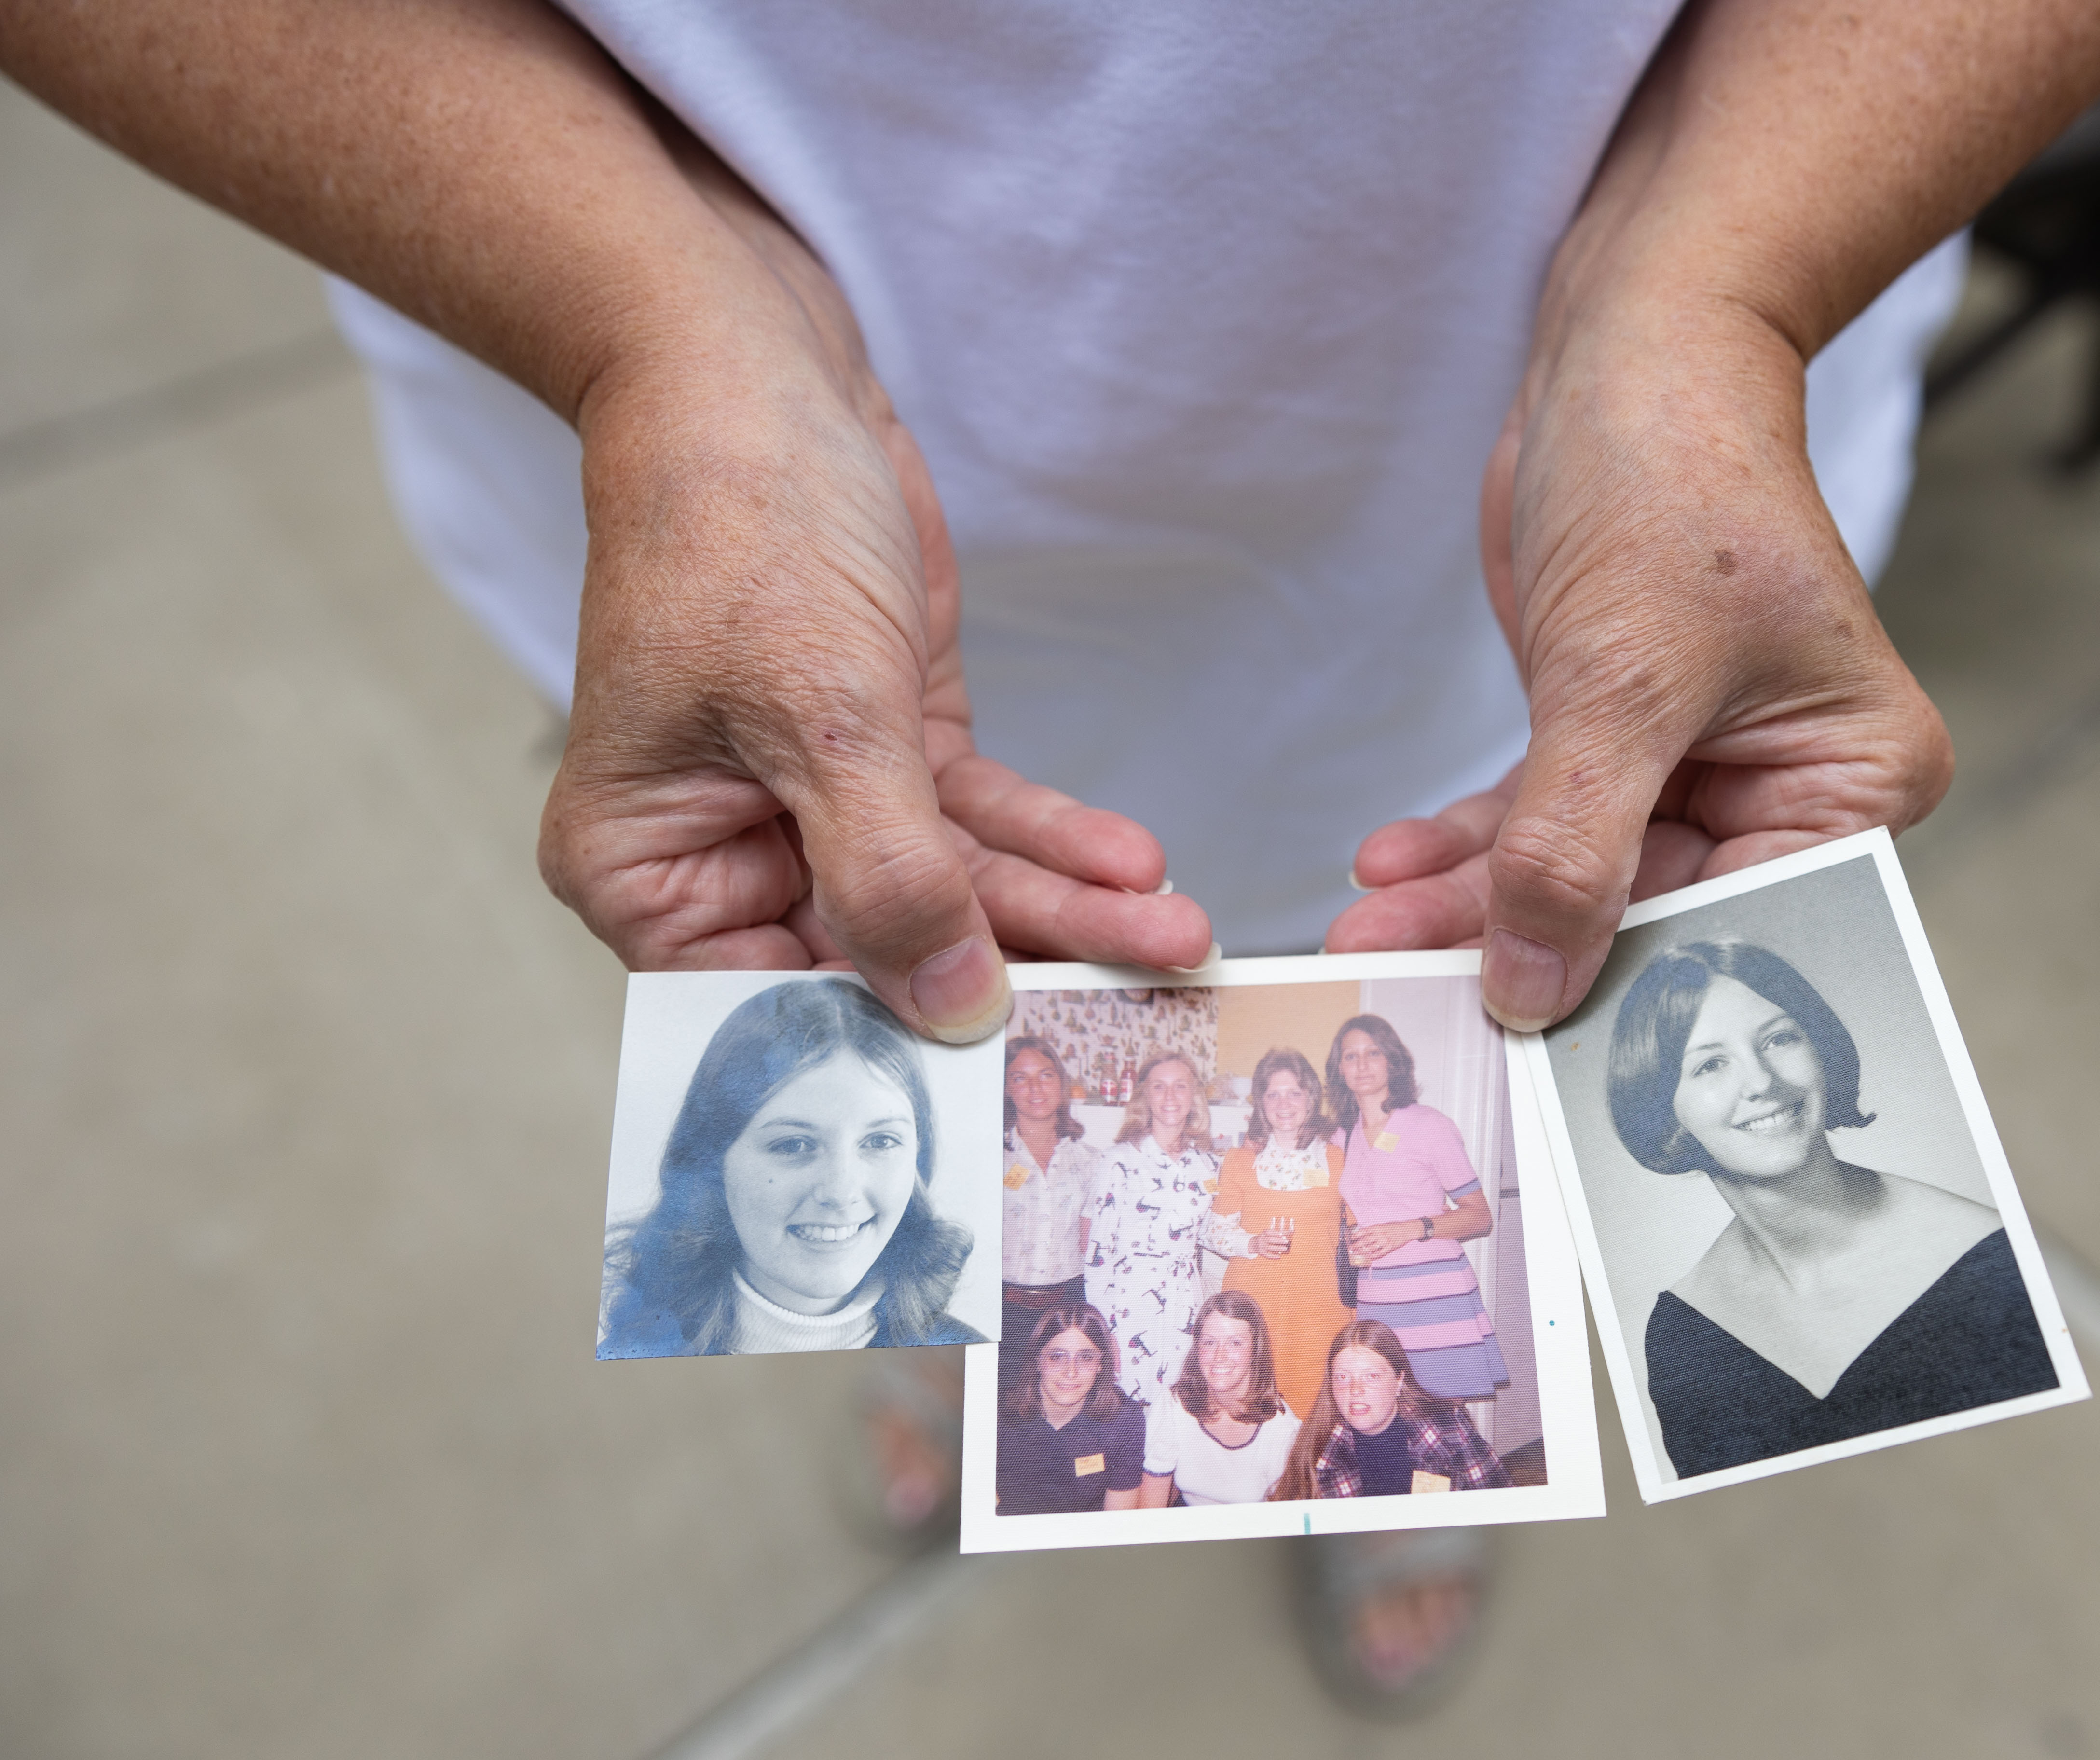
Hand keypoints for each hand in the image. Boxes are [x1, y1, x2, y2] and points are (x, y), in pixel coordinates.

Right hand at [538, 143, 1210, 1039]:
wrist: (757, 382)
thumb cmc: (739, 531)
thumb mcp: (820, 715)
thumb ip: (889, 875)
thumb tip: (951, 1012)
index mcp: (648, 873)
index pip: (775, 1003)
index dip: (892, 1045)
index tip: (1015, 1081)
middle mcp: (729, 858)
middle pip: (884, 955)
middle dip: (1026, 968)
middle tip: (1154, 997)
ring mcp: (815, 807)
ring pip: (955, 888)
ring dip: (1071, 906)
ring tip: (1178, 932)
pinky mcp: (890, 751)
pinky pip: (982, 820)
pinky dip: (1057, 837)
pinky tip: (1136, 862)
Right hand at [1254, 1227, 1292, 1258]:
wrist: (1255, 1244)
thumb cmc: (1267, 1237)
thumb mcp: (1271, 1233)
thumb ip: (1281, 1233)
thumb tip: (1293, 1231)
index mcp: (1264, 1233)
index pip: (1269, 1232)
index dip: (1275, 1233)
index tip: (1282, 1234)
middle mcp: (1261, 1239)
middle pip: (1270, 1240)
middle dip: (1278, 1240)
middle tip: (1287, 1241)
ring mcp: (1261, 1246)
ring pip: (1269, 1247)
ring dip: (1278, 1248)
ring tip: (1285, 1248)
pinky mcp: (1261, 1252)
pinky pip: (1267, 1255)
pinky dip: (1273, 1256)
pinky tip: (1279, 1256)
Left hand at [1328, 297, 1949, 1024]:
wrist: (1628, 354)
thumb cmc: (1674, 481)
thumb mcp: (1620, 679)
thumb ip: (1573, 846)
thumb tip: (1531, 990)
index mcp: (1855, 783)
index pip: (1741, 925)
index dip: (1632, 991)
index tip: (1524, 1046)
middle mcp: (1790, 791)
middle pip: (1649, 916)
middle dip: (1518, 947)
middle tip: (1399, 986)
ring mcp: (1702, 771)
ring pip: (1576, 878)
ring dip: (1467, 905)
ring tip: (1364, 932)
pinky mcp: (1619, 741)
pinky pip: (1539, 824)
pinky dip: (1465, 846)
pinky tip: (1389, 868)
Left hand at [1346, 1222, 1418, 1262]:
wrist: (1407, 1229)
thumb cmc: (1394, 1226)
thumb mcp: (1383, 1225)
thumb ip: (1373, 1229)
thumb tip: (1362, 1233)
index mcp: (1377, 1227)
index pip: (1363, 1232)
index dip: (1356, 1236)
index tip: (1351, 1239)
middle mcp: (1380, 1234)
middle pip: (1365, 1241)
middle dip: (1356, 1246)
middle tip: (1351, 1249)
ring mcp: (1385, 1242)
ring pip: (1370, 1249)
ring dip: (1362, 1252)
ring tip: (1357, 1253)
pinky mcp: (1389, 1248)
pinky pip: (1379, 1254)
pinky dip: (1373, 1256)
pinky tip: (1369, 1257)